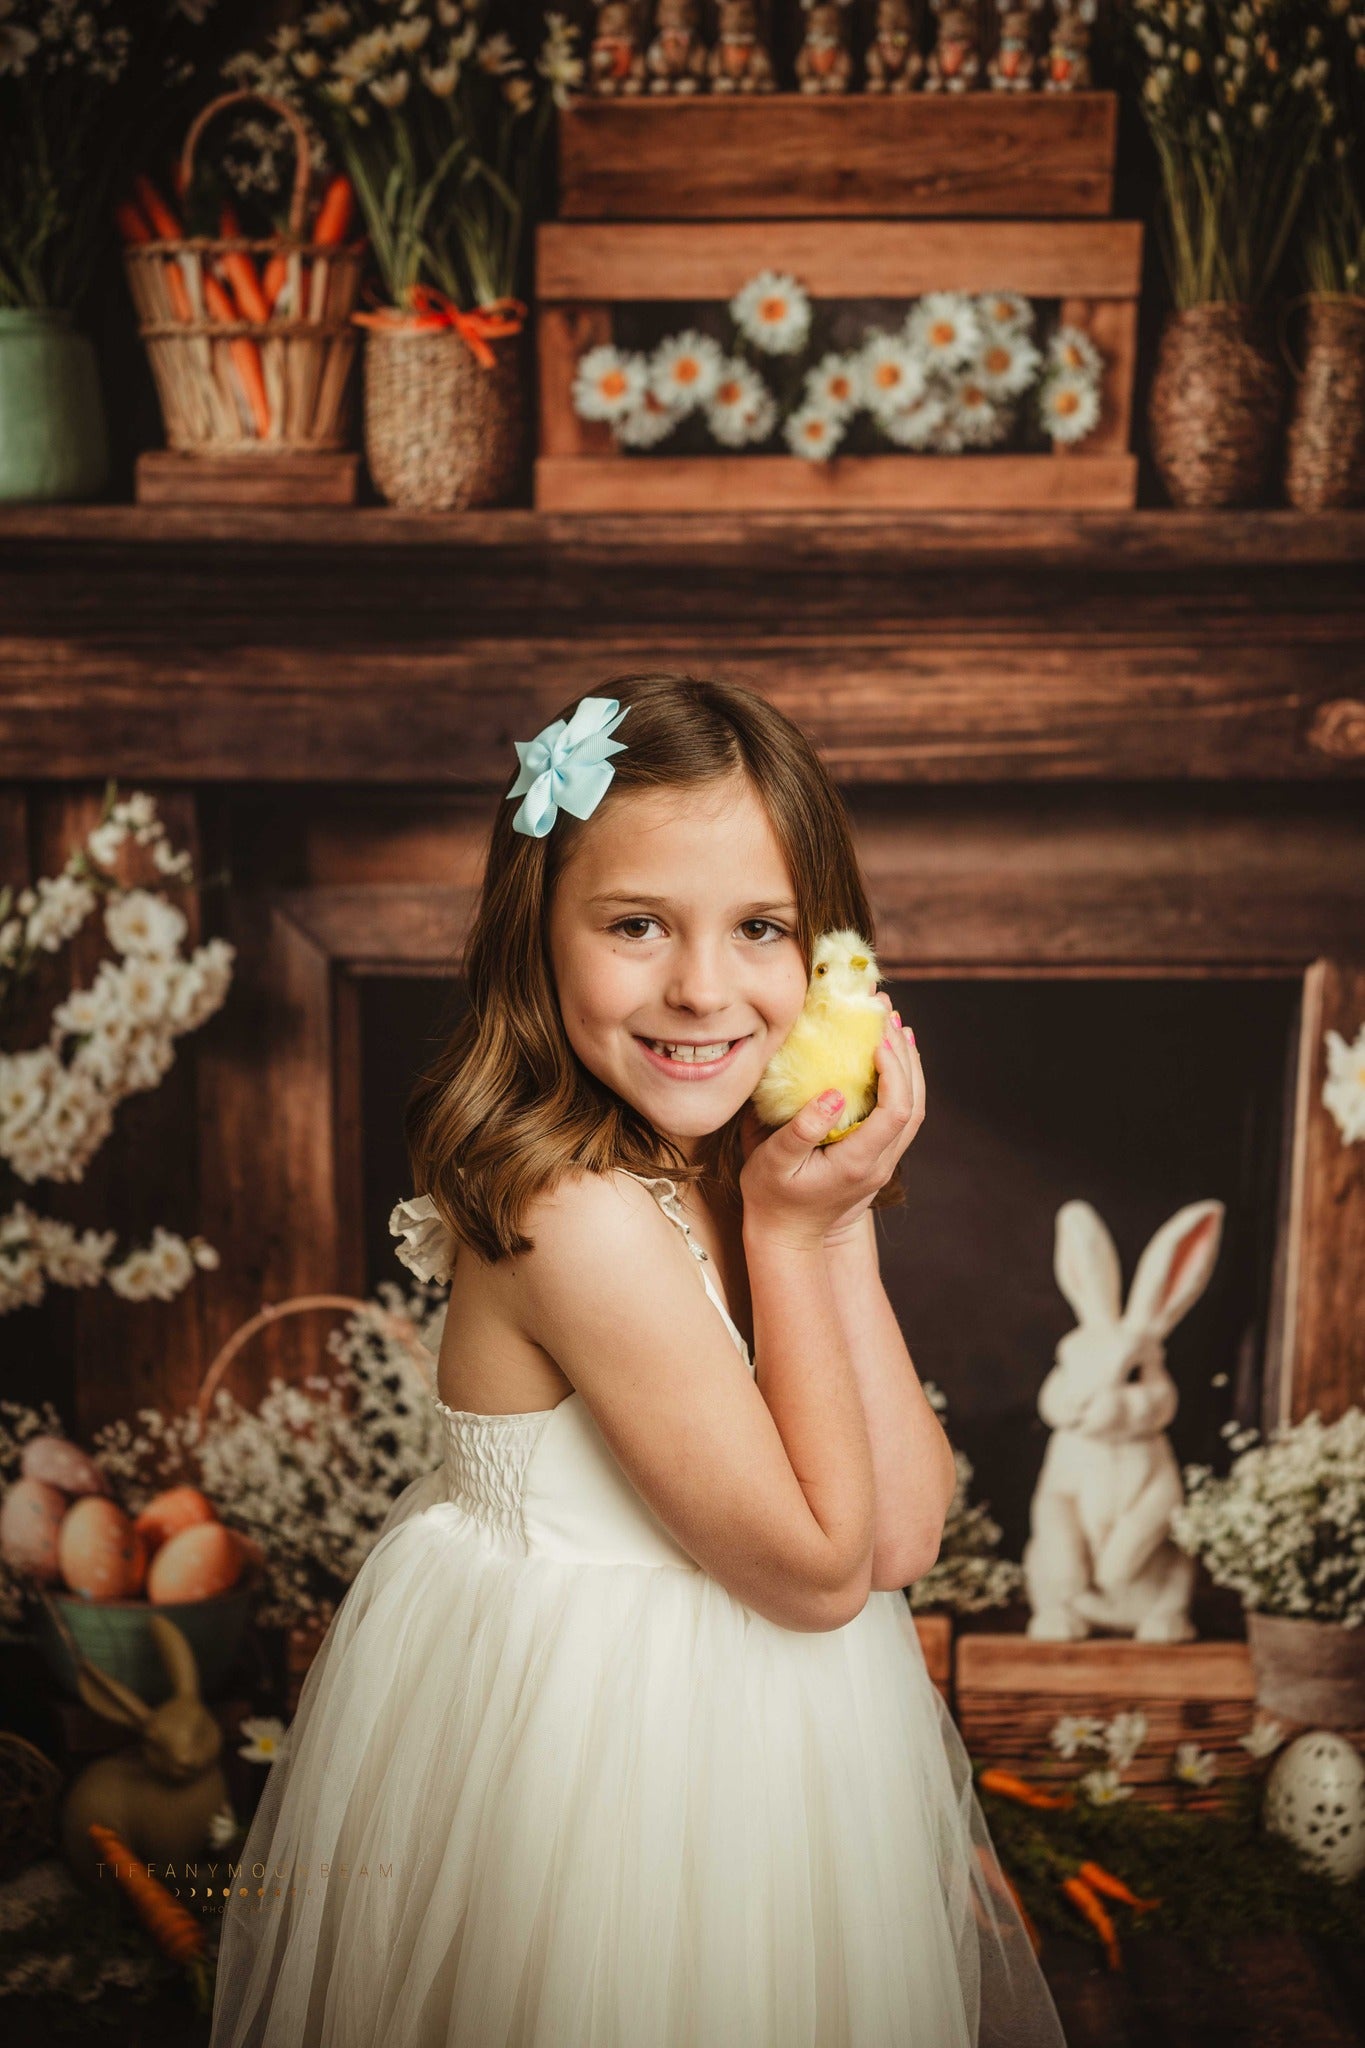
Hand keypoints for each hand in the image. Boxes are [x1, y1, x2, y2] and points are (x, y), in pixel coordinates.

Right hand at [739, 997, 924, 1250]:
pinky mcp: (877, 1156)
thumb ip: (800, 1131)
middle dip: (905, 1057)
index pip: (896, 1111)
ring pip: (914, 1110)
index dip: (895, 1071)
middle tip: (888, 1014)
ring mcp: (883, 1162)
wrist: (787, 1236)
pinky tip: (888, 1057)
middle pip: (913, 1106)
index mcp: (858, 1164)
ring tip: (894, 1026)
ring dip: (908, 1066)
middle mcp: (879, 1164)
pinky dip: (900, 1081)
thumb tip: (833, 1094)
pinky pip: (900, 1114)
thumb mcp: (772, 1164)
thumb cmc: (771, 1197)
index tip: (877, 1038)